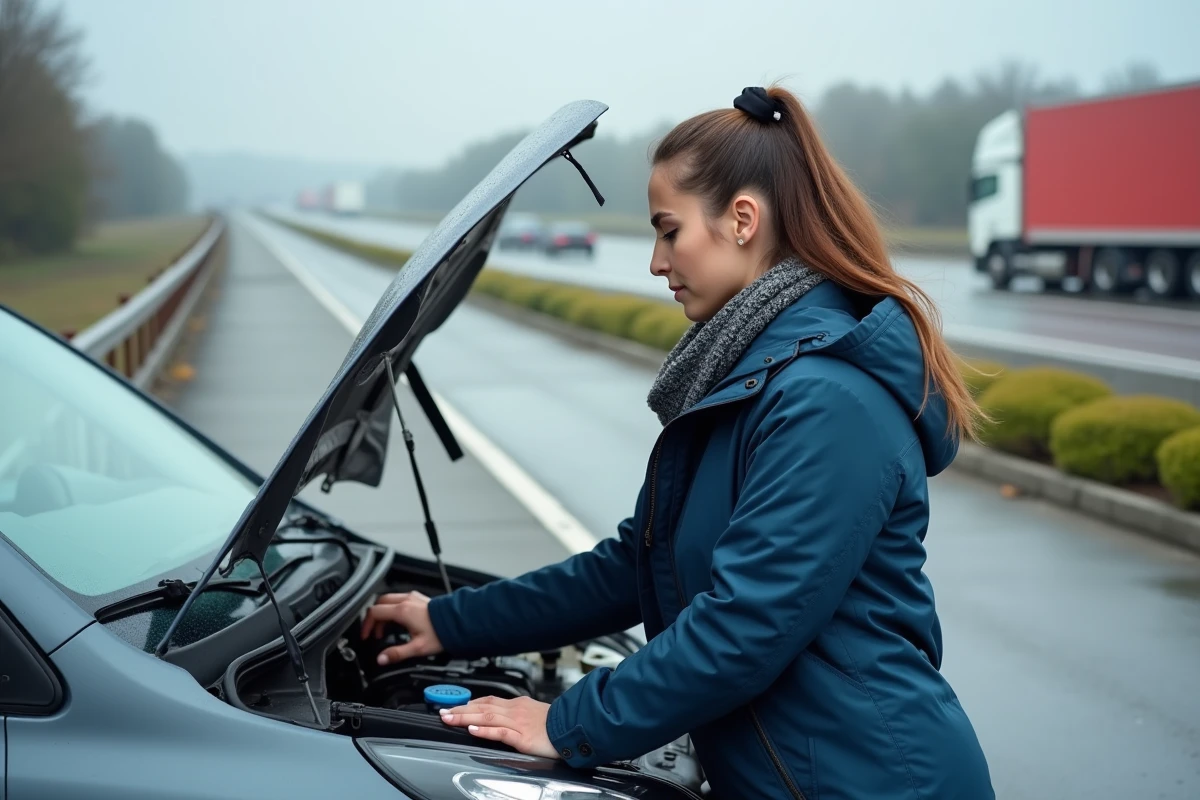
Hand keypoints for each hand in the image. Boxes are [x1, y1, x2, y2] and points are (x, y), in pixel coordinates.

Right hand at [360, 591, 443, 664]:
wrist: (460, 621)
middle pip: (379, 603)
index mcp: (402, 611)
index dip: (366, 625)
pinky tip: (398, 620)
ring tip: (385, 628)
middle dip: (373, 617)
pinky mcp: (419, 598)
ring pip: (389, 599)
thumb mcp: (417, 648)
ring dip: (383, 612)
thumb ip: (397, 653)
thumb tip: (382, 659)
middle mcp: (406, 600)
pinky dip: (393, 608)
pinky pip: (399, 599)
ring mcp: (413, 597)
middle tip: (374, 632)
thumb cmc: (441, 633)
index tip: (366, 636)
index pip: (374, 612)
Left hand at [439, 696, 557, 758]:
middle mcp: (515, 711)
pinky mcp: (523, 737)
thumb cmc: (556, 725)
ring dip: (465, 717)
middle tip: (443, 711)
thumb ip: (517, 716)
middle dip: (460, 709)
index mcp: (517, 705)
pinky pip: (501, 732)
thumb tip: (500, 719)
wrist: (574, 728)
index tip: (454, 706)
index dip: (469, 703)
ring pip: (487, 717)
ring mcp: (518, 723)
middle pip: (483, 707)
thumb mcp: (534, 714)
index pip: (488, 701)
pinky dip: (485, 730)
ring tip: (449, 719)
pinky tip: (473, 730)